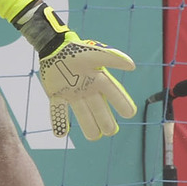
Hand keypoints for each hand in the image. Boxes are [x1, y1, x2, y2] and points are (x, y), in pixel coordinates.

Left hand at [15, 0, 135, 139]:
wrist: (54, 48)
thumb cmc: (77, 50)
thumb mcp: (96, 53)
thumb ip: (113, 58)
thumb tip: (132, 66)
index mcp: (99, 80)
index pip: (114, 94)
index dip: (122, 103)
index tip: (129, 113)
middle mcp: (88, 90)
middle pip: (99, 109)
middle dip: (105, 120)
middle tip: (110, 131)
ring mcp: (72, 94)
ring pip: (82, 113)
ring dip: (88, 125)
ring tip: (94, 137)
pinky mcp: (57, 95)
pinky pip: (58, 111)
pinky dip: (59, 122)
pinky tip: (60, 134)